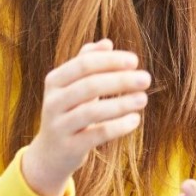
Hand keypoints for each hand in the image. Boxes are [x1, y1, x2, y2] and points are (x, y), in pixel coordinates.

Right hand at [20, 39, 150, 195]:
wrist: (50, 153)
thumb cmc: (69, 111)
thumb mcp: (72, 85)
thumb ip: (87, 61)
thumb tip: (107, 43)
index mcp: (54, 81)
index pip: (84, 64)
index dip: (110, 61)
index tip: (135, 61)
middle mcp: (53, 102)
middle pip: (89, 85)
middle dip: (120, 80)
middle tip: (146, 79)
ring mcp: (59, 126)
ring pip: (92, 111)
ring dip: (121, 104)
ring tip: (143, 99)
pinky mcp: (70, 147)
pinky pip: (97, 134)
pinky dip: (119, 126)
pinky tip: (135, 120)